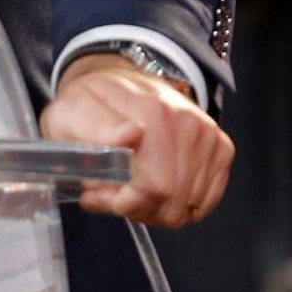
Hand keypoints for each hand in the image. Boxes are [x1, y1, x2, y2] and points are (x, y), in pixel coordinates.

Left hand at [40, 52, 233, 228]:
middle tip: (110, 193)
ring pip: (188, 208)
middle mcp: (187, 122)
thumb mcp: (70, 111)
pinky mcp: (221, 148)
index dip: (121, 202)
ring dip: (155, 209)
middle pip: (172, 202)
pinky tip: (154, 187)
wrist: (118, 82)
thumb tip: (129, 134)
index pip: (153, 186)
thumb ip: (95, 126)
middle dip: (136, 209)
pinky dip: (178, 205)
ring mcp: (208, 136)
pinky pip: (204, 203)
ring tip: (130, 188)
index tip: (95, 195)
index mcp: (152, 112)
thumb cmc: (90, 104)